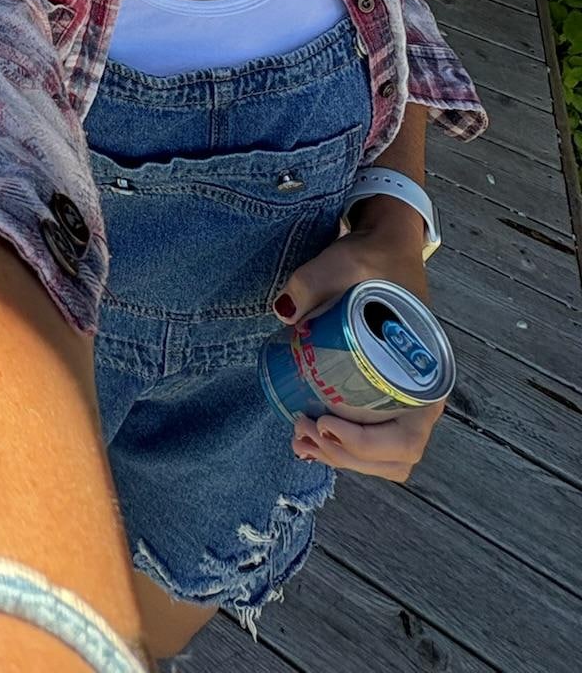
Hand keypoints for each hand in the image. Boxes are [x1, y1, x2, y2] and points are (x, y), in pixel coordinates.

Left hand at [276, 205, 442, 483]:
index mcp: (426, 374)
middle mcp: (421, 396)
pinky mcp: (384, 399)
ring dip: (344, 460)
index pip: (407, 437)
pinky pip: (374, 445)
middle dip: (346, 457)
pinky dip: (345, 453)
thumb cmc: (372, 260)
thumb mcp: (344, 261)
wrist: (383, 249)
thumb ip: (312, 280)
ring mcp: (404, 401)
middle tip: (302, 431)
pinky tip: (310, 439)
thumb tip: (285, 312)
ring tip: (301, 437)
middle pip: (393, 458)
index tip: (322, 422)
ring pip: (384, 459)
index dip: (366, 444)